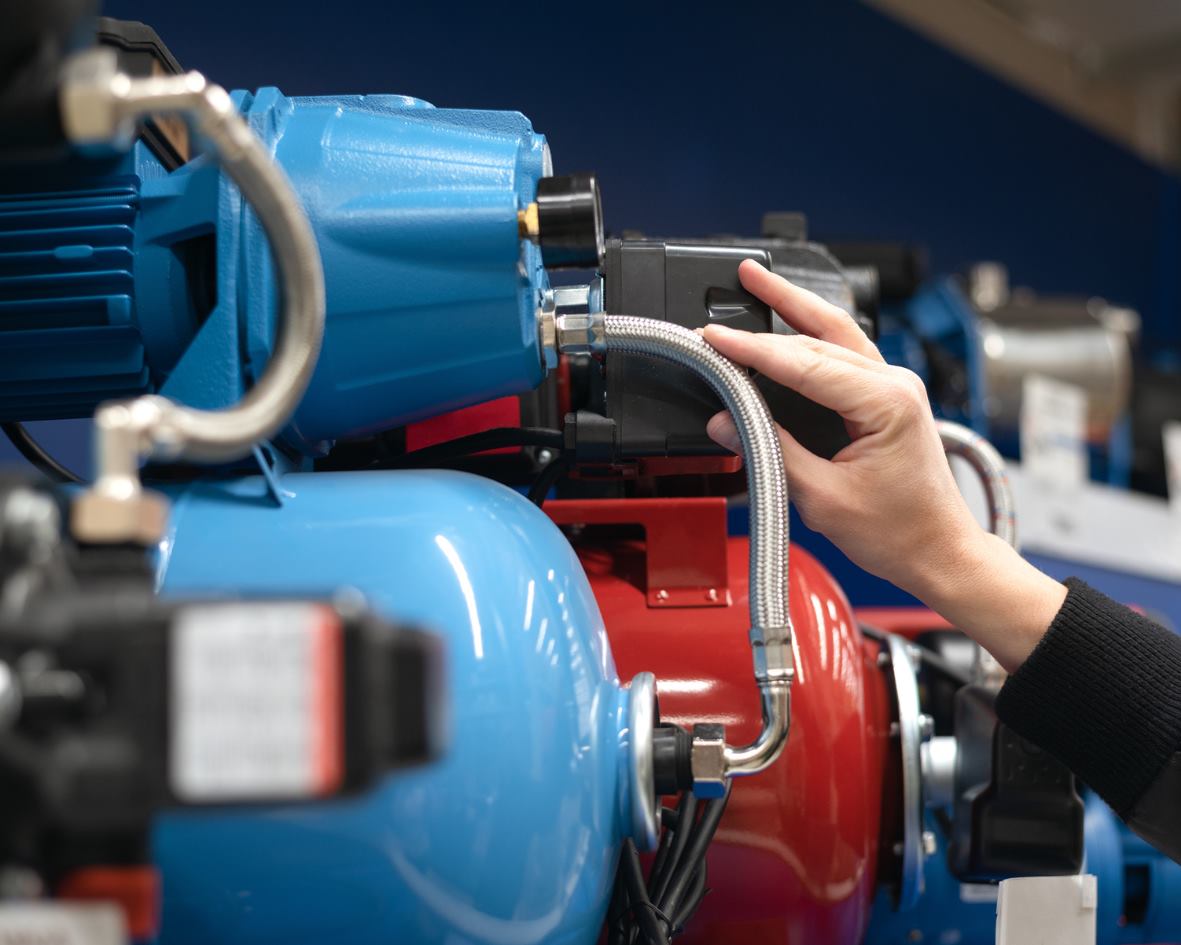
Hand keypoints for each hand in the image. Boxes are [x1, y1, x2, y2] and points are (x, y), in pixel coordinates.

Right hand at [703, 260, 1064, 669]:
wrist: (939, 552)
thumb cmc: (898, 532)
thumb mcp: (822, 497)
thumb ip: (771, 451)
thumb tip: (726, 421)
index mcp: (886, 402)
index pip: (804, 364)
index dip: (752, 349)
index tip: (713, 338)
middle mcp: (895, 383)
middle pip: (821, 335)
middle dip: (770, 313)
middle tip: (728, 294)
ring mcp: (894, 386)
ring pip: (836, 331)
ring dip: (794, 306)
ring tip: (757, 280)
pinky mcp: (887, 397)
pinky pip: (844, 352)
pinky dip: (811, 334)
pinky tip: (789, 322)